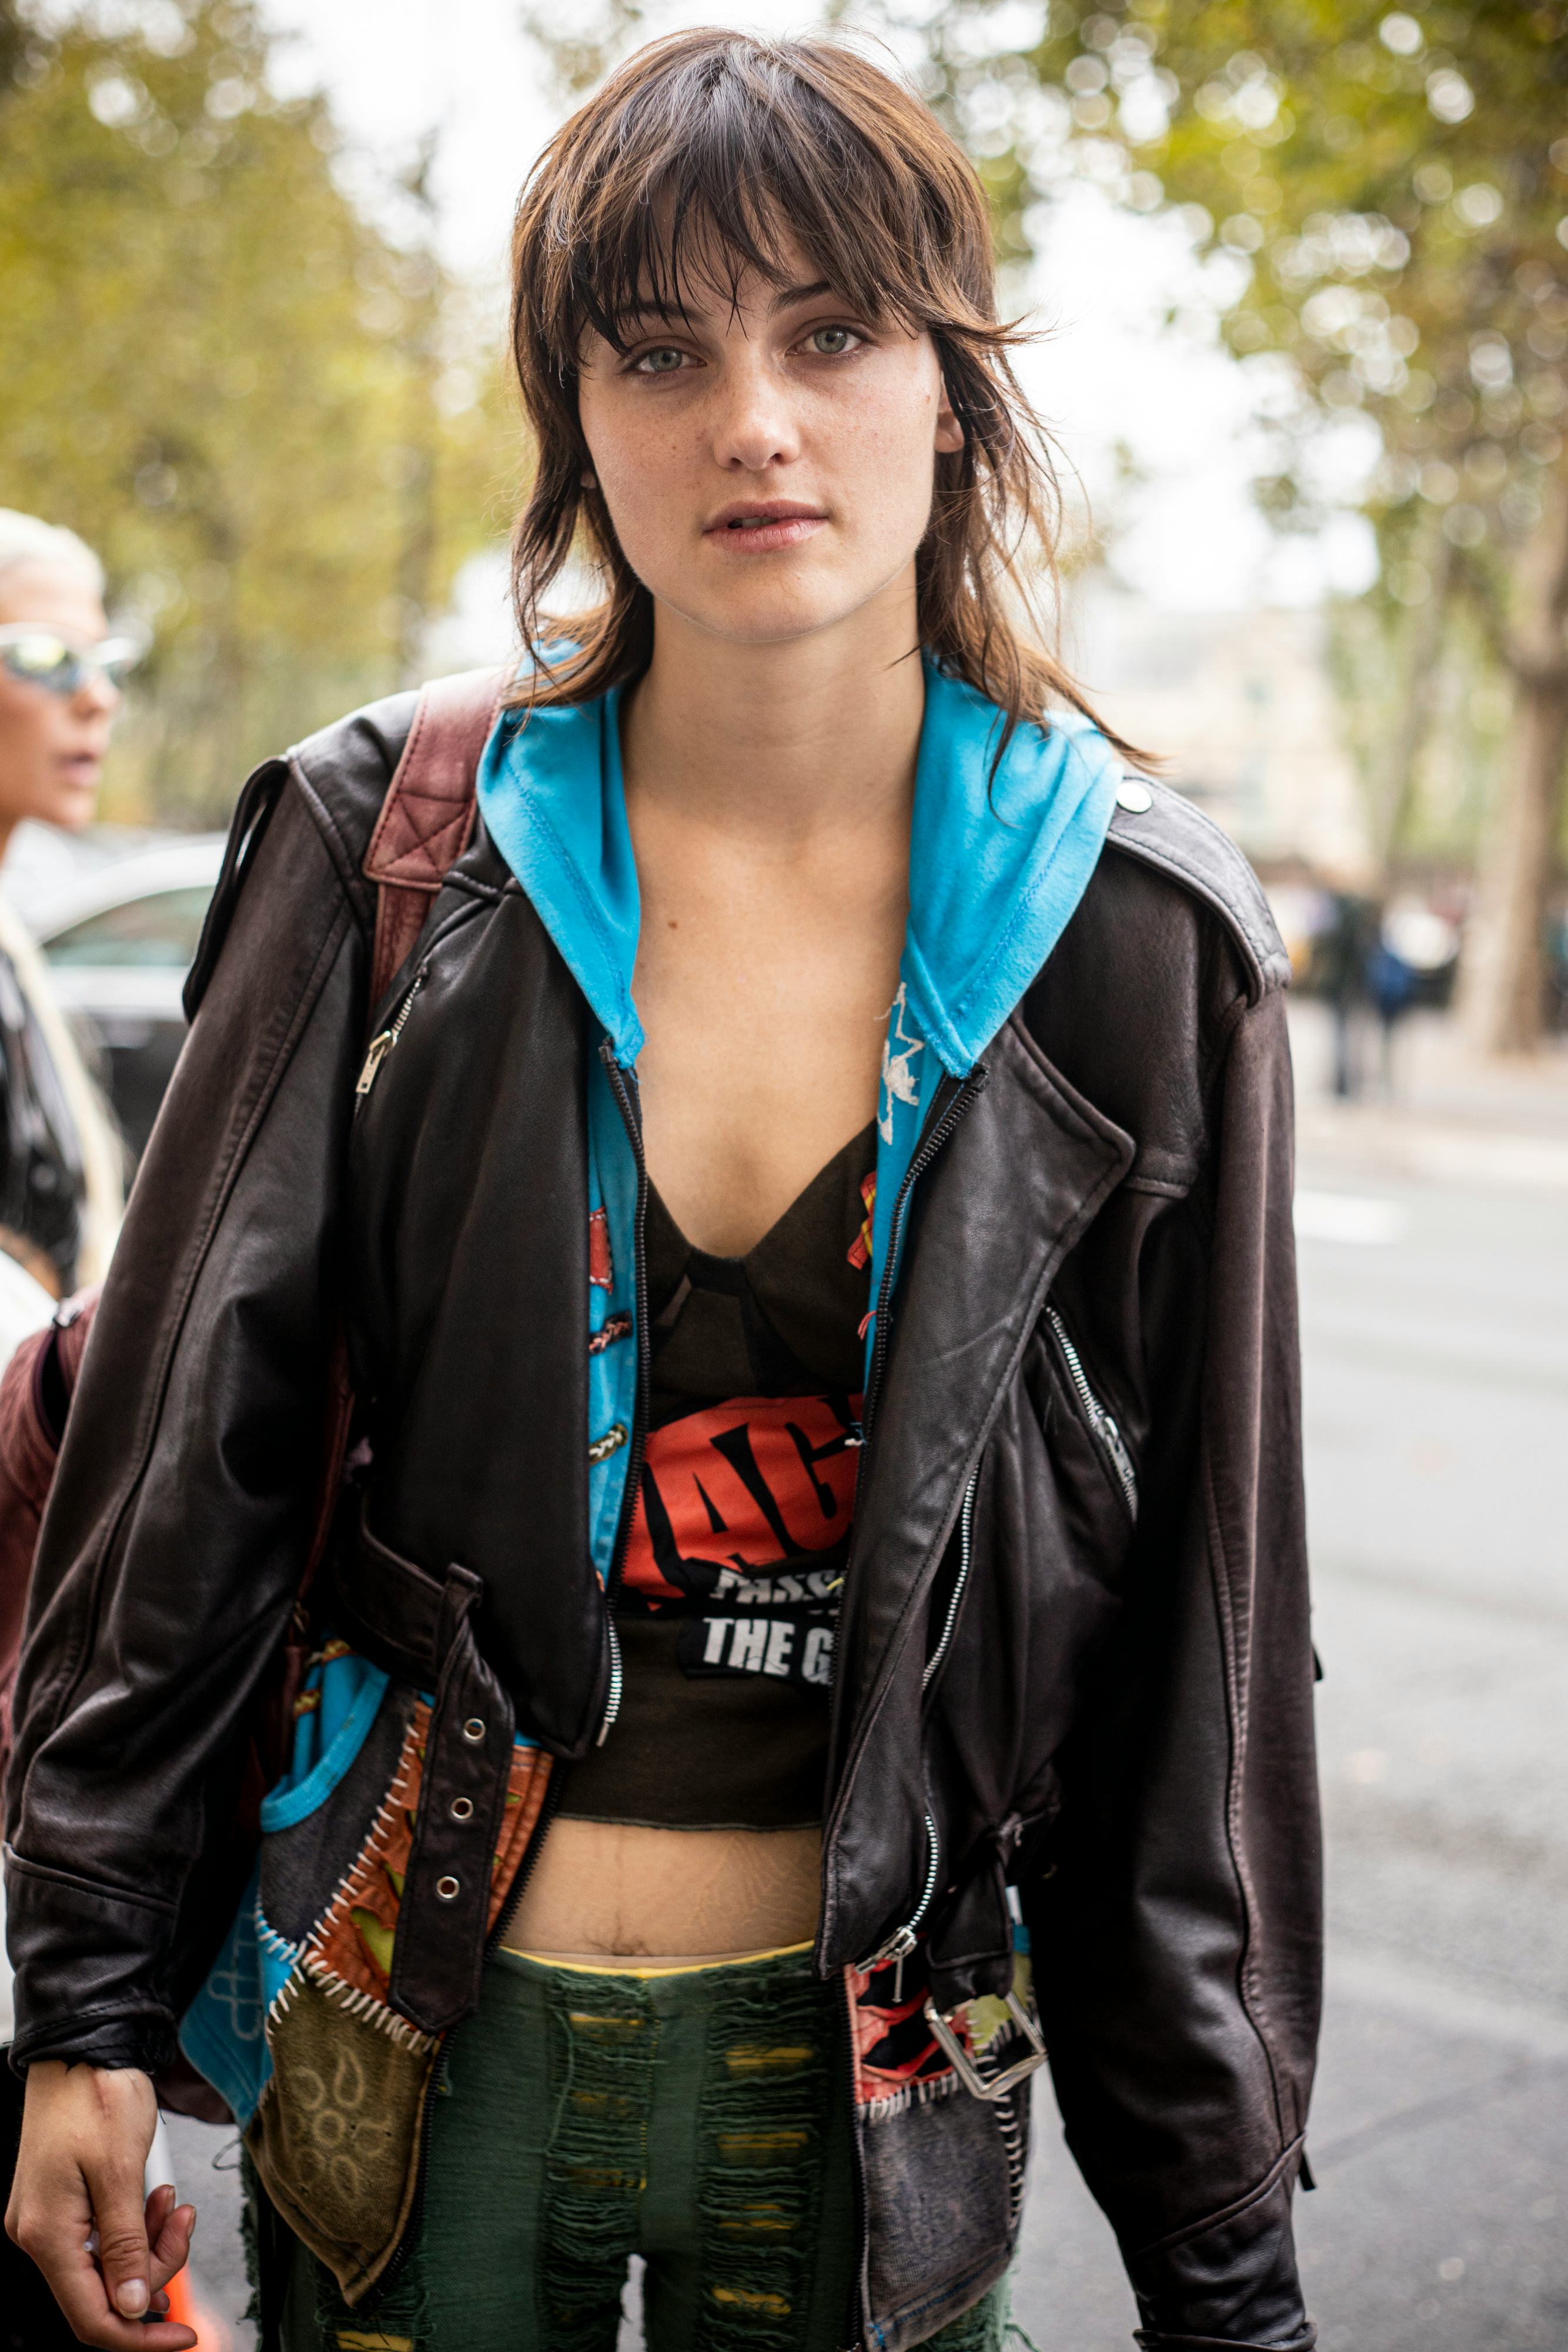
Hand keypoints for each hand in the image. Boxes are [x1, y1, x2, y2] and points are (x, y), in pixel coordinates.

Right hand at [6, 2061, 197, 2347]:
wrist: (83, 2047)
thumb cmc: (96, 2095)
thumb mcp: (121, 2172)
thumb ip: (127, 2246)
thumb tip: (131, 2307)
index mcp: (48, 2235)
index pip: (93, 2318)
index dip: (141, 2335)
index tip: (182, 2334)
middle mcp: (40, 2235)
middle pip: (105, 2291)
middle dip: (155, 2267)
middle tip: (185, 2224)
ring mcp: (49, 2219)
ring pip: (109, 2263)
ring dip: (150, 2241)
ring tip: (172, 2203)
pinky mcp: (63, 2203)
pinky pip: (104, 2236)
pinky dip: (136, 2224)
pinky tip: (156, 2198)